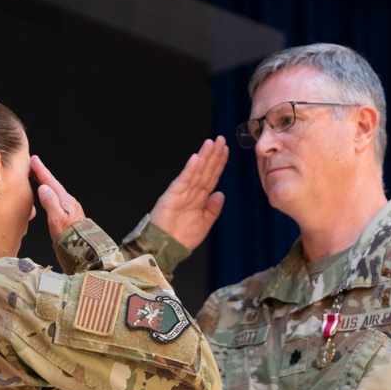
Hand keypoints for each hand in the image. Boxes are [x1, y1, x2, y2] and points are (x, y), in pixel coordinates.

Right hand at [31, 155, 86, 240]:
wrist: (83, 249)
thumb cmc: (69, 237)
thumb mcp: (56, 219)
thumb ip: (50, 203)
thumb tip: (43, 188)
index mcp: (65, 201)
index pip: (51, 182)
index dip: (42, 170)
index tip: (34, 159)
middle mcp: (69, 202)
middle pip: (53, 184)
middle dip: (43, 174)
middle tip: (34, 164)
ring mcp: (70, 208)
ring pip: (55, 191)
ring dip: (46, 183)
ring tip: (38, 177)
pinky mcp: (69, 215)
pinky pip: (56, 199)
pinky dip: (50, 193)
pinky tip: (47, 195)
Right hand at [148, 136, 227, 250]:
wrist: (165, 250)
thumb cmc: (181, 239)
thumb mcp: (204, 224)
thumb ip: (212, 209)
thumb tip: (221, 193)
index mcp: (199, 199)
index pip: (211, 177)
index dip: (218, 163)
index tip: (225, 150)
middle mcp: (191, 193)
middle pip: (205, 171)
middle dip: (213, 155)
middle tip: (220, 139)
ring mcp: (181, 193)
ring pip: (196, 172)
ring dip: (204, 157)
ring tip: (210, 143)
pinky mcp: (172, 196)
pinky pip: (183, 181)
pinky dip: (190, 169)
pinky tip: (196, 158)